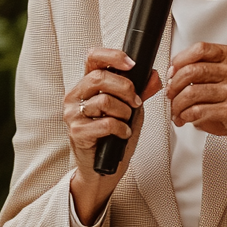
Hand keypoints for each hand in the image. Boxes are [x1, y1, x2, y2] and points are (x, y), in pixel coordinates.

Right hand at [65, 48, 161, 223]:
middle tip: (135, 102)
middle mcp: (76, 96)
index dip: (113, 56)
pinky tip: (122, 133)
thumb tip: (154, 75)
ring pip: (104, 100)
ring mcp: (73, 114)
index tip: (131, 64)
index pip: (93, 58)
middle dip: (126, 88)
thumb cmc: (112, 138)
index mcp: (87, 85)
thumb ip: (141, 92)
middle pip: (100, 77)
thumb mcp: (130, 110)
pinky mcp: (76, 131)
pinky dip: (121, 128)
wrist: (101, 169)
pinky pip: (105, 122)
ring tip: (126, 121)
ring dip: (124, 112)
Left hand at [166, 42, 226, 188]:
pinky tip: (186, 118)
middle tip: (171, 94)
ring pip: (191, 93)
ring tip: (177, 111)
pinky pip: (197, 111)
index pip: (199, 49)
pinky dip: (186, 116)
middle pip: (191, 70)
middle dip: (174, 86)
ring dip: (177, 105)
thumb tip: (174, 73)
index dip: (179, 60)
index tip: (172, 72)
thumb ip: (207, 71)